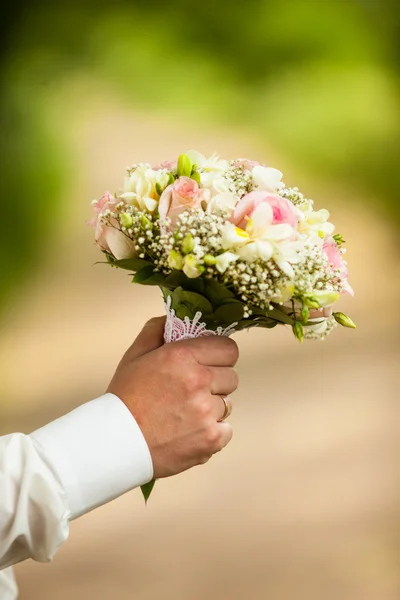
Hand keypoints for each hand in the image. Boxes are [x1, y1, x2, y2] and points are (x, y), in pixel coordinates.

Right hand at [107, 318, 238, 478]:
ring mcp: (207, 412)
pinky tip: (189, 432)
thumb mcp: (134, 356)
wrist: (115, 444)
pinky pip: (226, 430)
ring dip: (212, 407)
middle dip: (216, 381)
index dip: (219, 355)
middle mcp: (199, 381)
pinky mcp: (211, 439)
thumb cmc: (123, 400)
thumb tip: (173, 319)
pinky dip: (212, 432)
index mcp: (182, 356)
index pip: (229, 348)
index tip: (209, 362)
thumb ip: (156, 330)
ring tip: (185, 414)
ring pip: (227, 404)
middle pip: (231, 376)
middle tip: (193, 390)